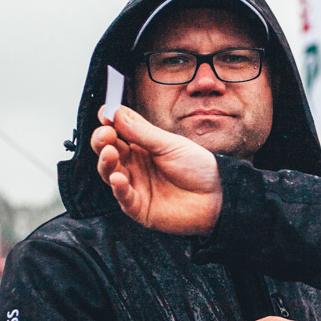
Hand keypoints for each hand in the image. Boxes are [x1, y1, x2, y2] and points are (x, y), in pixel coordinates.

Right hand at [92, 105, 222, 234]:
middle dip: (102, 141)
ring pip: (109, 173)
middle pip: (108, 151)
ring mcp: (135, 186)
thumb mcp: (170, 145)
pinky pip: (123, 198)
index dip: (109, 123)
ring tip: (110, 153)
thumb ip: (143, 132)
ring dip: (106, 162)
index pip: (117, 132)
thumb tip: (116, 112)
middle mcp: (134, 166)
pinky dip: (119, 188)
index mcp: (142, 147)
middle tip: (105, 134)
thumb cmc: (198, 169)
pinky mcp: (139, 208)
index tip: (104, 113)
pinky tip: (118, 178)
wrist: (218, 197)